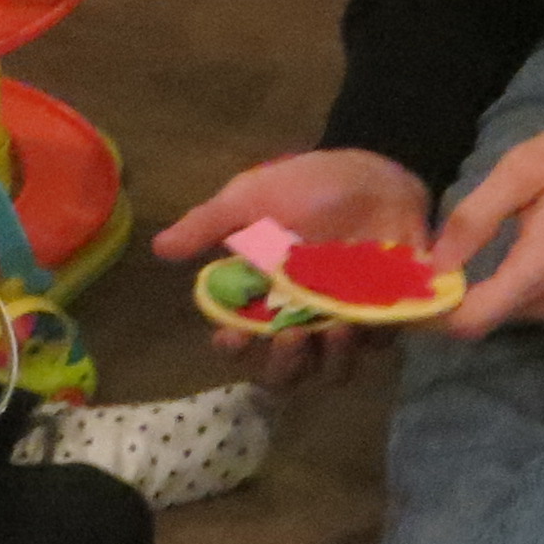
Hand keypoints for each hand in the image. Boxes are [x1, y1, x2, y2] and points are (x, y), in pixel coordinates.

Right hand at [157, 150, 429, 389]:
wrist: (374, 172)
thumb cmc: (308, 186)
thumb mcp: (252, 198)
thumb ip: (209, 224)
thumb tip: (159, 248)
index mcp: (263, 297)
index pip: (240, 340)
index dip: (234, 349)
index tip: (232, 338)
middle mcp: (300, 318)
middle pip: (284, 372)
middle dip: (282, 366)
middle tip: (288, 337)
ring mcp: (342, 322)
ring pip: (330, 371)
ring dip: (327, 360)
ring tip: (335, 330)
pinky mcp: (383, 319)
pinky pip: (375, 350)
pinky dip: (368, 342)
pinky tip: (362, 318)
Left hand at [429, 113, 543, 337]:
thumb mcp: (526, 167)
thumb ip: (478, 215)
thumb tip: (435, 262)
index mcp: (541, 266)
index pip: (474, 320)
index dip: (431, 312)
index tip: (402, 288)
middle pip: (483, 319)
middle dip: (445, 299)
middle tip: (411, 266)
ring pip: (501, 312)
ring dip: (468, 293)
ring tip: (439, 257)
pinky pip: (521, 302)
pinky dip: (493, 288)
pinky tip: (474, 260)